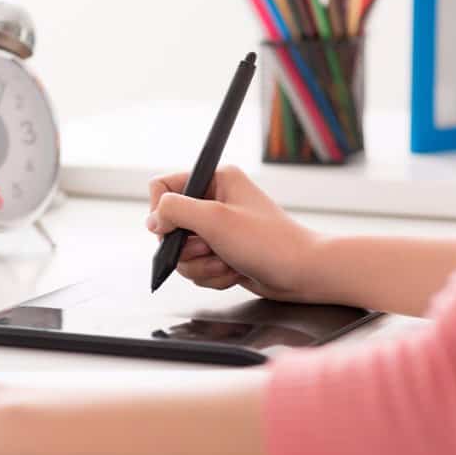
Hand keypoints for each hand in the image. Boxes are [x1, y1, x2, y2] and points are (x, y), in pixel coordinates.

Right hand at [145, 166, 319, 302]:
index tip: (172, 232)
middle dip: (187, 248)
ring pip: (181, 252)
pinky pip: (196, 267)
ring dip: (201, 265)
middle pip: (170, 226)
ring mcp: (218, 229)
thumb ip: (175, 211)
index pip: (163, 187)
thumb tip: (152, 220)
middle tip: (210, 249)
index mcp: (215, 179)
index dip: (161, 213)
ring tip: (226, 263)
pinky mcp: (221, 252)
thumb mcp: (215, 220)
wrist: (303, 273)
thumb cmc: (269, 243)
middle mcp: (215, 201)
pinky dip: (211, 275)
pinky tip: (233, 272)